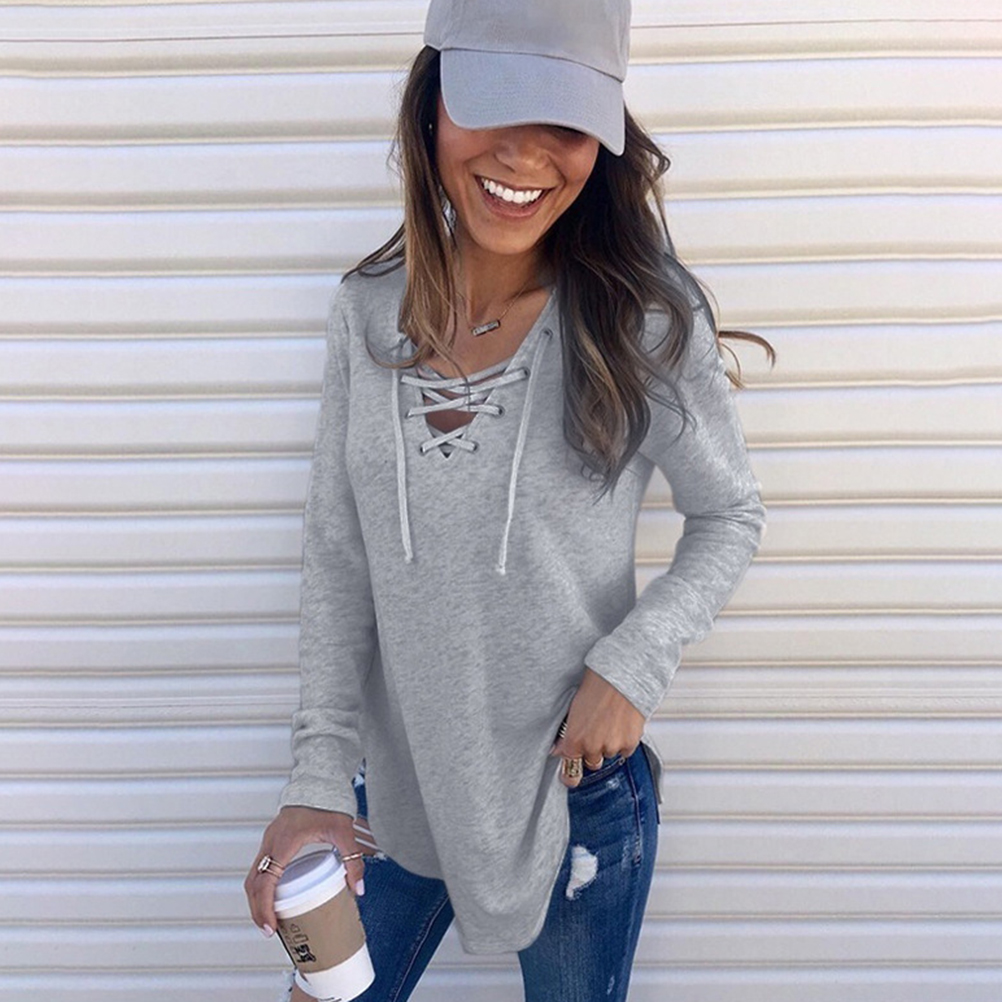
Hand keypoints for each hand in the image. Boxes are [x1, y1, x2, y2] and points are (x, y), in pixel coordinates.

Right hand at [244, 806, 375, 936]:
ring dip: (257, 899)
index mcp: (284, 842)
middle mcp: (271, 842)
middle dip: (257, 910)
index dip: (264, 907)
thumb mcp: (343, 832)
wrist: (318, 782)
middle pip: (253, 883)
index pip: (265, 882)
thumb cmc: (327, 803)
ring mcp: (269, 841)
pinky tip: (272, 898)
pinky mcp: (272, 841)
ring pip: (253, 876)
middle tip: (269, 931)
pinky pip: (259, 867)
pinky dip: (261, 886)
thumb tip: (358, 888)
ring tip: (270, 920)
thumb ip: (352, 859)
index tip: (270, 927)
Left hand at [550, 666, 645, 787]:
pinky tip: (621, 723)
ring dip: (609, 744)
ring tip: (609, 721)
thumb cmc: (594, 687)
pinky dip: (623, 741)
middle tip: (595, 731)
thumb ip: (566, 734)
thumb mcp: (572, 709)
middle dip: (592, 751)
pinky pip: (625, 751)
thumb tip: (558, 749)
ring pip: (609, 754)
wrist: (619, 676)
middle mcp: (592, 748)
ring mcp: (611, 747)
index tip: (570, 777)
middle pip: (592, 763)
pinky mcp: (630, 743)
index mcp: (574, 740)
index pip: (570, 773)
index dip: (570, 777)